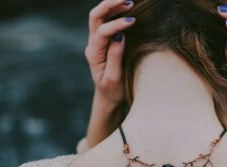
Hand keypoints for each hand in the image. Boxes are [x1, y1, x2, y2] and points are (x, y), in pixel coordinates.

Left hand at [85, 0, 135, 147]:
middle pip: (95, 17)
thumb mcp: (114, 78)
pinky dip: (115, 12)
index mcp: (94, 54)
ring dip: (112, 6)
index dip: (117, 24)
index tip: (133, 21)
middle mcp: (92, 45)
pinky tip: (127, 9)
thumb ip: (115, 57)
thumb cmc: (113, 91)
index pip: (102, 32)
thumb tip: (119, 35)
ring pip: (99, 17)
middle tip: (128, 1)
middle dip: (109, 6)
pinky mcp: (103, 42)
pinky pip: (106, 22)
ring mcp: (96, 42)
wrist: (108, 97)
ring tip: (129, 2)